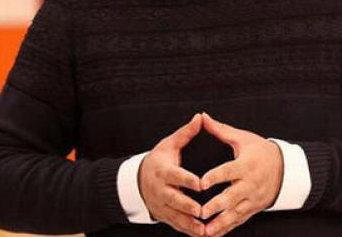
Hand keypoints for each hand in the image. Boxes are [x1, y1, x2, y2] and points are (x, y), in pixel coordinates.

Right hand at [138, 113, 204, 235]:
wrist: (137, 181)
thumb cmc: (159, 160)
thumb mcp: (169, 145)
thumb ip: (186, 133)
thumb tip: (200, 117)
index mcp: (163, 171)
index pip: (175, 176)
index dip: (187, 180)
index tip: (200, 183)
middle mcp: (161, 190)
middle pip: (174, 199)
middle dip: (187, 206)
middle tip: (201, 210)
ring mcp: (162, 205)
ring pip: (176, 216)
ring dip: (189, 224)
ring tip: (204, 229)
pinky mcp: (165, 216)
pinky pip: (177, 225)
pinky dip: (188, 231)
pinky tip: (202, 234)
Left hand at [198, 112, 282, 236]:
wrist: (285, 168)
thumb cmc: (260, 151)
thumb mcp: (243, 138)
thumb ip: (221, 130)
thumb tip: (203, 117)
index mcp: (246, 165)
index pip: (229, 171)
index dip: (215, 177)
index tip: (201, 183)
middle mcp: (250, 184)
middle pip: (232, 196)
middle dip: (217, 205)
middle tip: (201, 212)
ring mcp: (252, 199)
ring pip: (235, 213)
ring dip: (219, 222)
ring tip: (204, 231)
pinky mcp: (253, 209)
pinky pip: (238, 221)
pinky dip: (226, 228)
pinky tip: (212, 235)